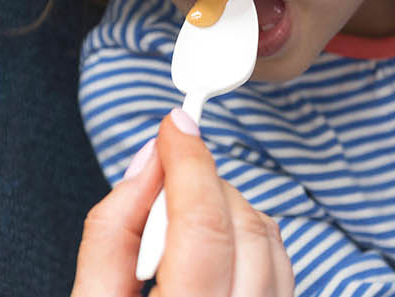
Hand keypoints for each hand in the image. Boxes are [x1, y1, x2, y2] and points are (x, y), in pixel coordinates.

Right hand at [72, 110, 293, 296]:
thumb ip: (111, 233)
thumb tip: (148, 165)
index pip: (202, 225)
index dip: (189, 161)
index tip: (174, 124)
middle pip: (244, 226)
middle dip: (203, 185)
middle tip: (158, 187)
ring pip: (273, 243)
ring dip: (228, 211)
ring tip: (178, 228)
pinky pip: (283, 270)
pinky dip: (249, 242)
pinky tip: (210, 255)